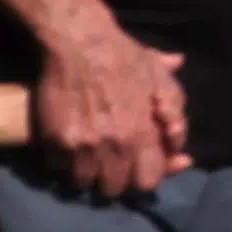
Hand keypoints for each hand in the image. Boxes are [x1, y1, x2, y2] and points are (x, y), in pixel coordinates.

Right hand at [30, 21, 192, 197]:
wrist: (79, 42)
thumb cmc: (124, 58)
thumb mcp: (160, 78)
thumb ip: (174, 111)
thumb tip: (177, 141)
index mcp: (141, 133)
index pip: (147, 182)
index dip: (143, 178)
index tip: (137, 169)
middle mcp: (113, 145)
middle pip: (114, 189)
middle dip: (114, 179)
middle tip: (111, 163)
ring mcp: (81, 145)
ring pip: (84, 183)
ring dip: (87, 173)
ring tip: (88, 157)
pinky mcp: (54, 140)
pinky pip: (58, 169)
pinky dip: (62, 163)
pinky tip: (68, 147)